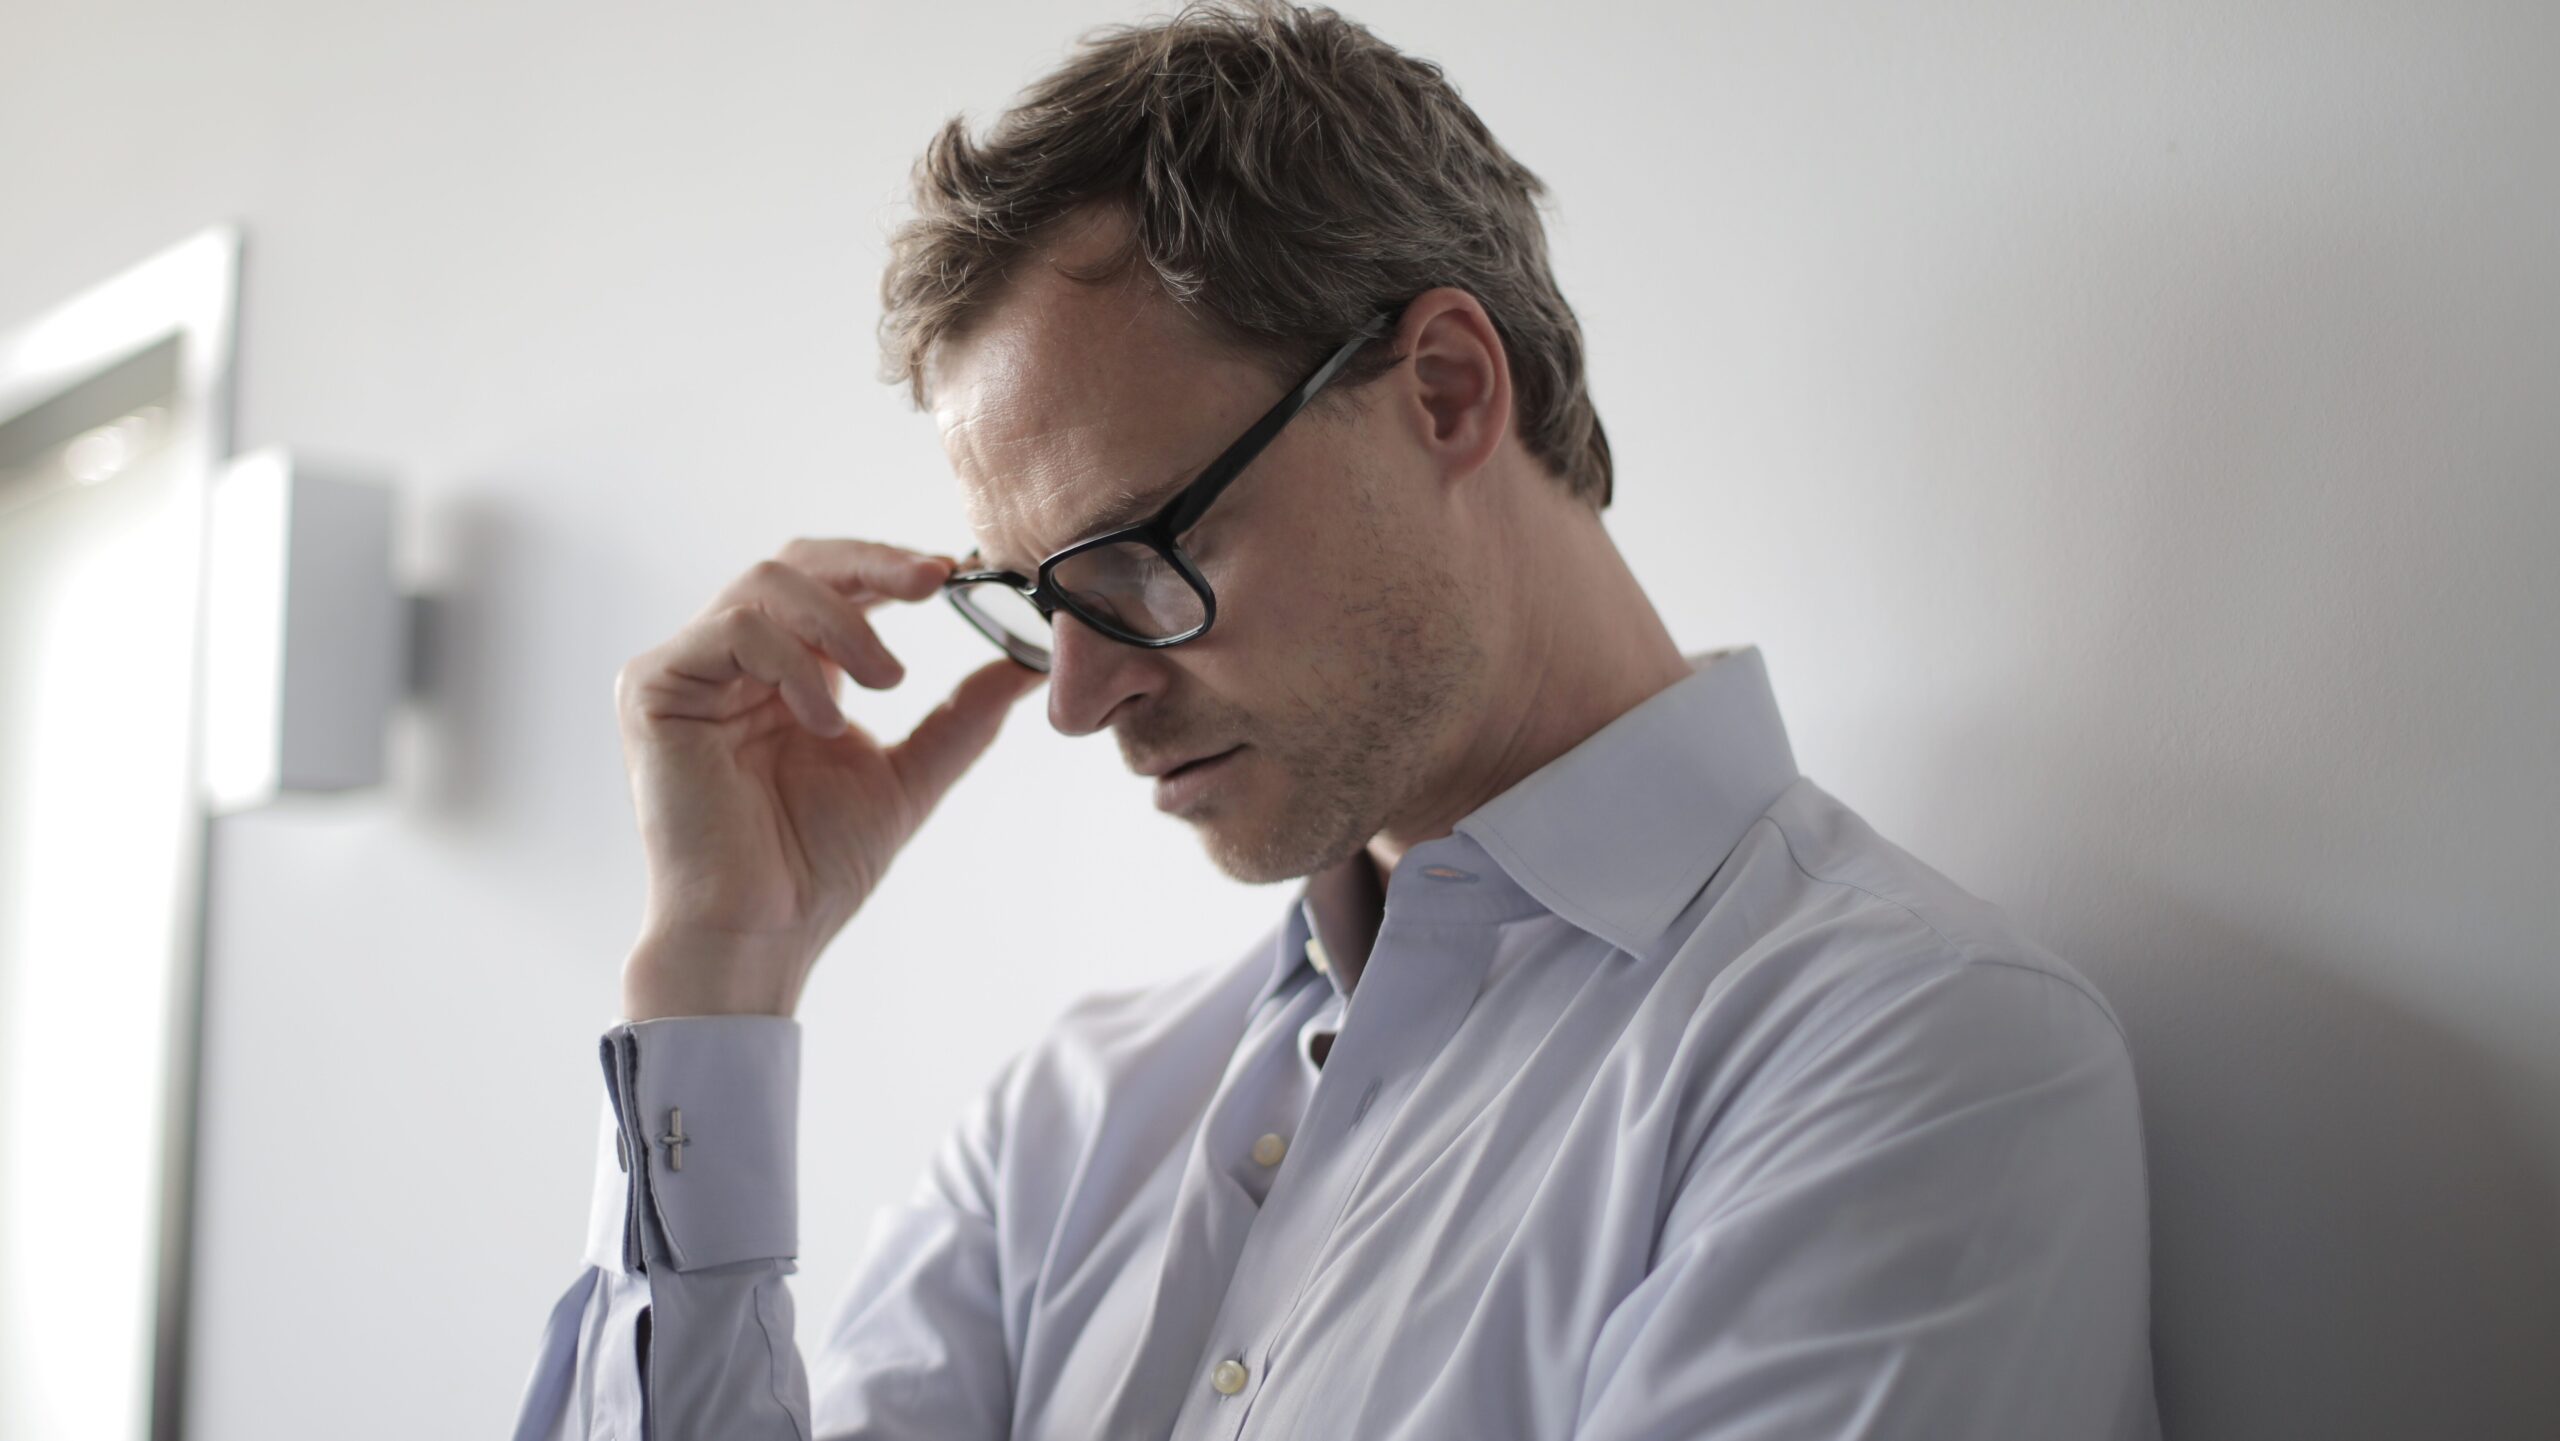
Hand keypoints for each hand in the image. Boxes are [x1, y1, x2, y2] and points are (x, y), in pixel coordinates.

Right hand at [612, 538, 1044, 1018]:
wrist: (760, 933)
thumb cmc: (816, 868)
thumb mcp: (909, 776)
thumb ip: (962, 717)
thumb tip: (1028, 665)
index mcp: (787, 673)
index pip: (833, 584)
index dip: (889, 566)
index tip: (953, 572)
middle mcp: (733, 661)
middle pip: (795, 562)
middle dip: (872, 563)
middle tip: (933, 581)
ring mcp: (690, 670)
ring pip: (765, 584)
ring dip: (841, 622)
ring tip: (885, 682)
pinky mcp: (653, 688)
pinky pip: (732, 630)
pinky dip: (792, 663)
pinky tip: (824, 719)